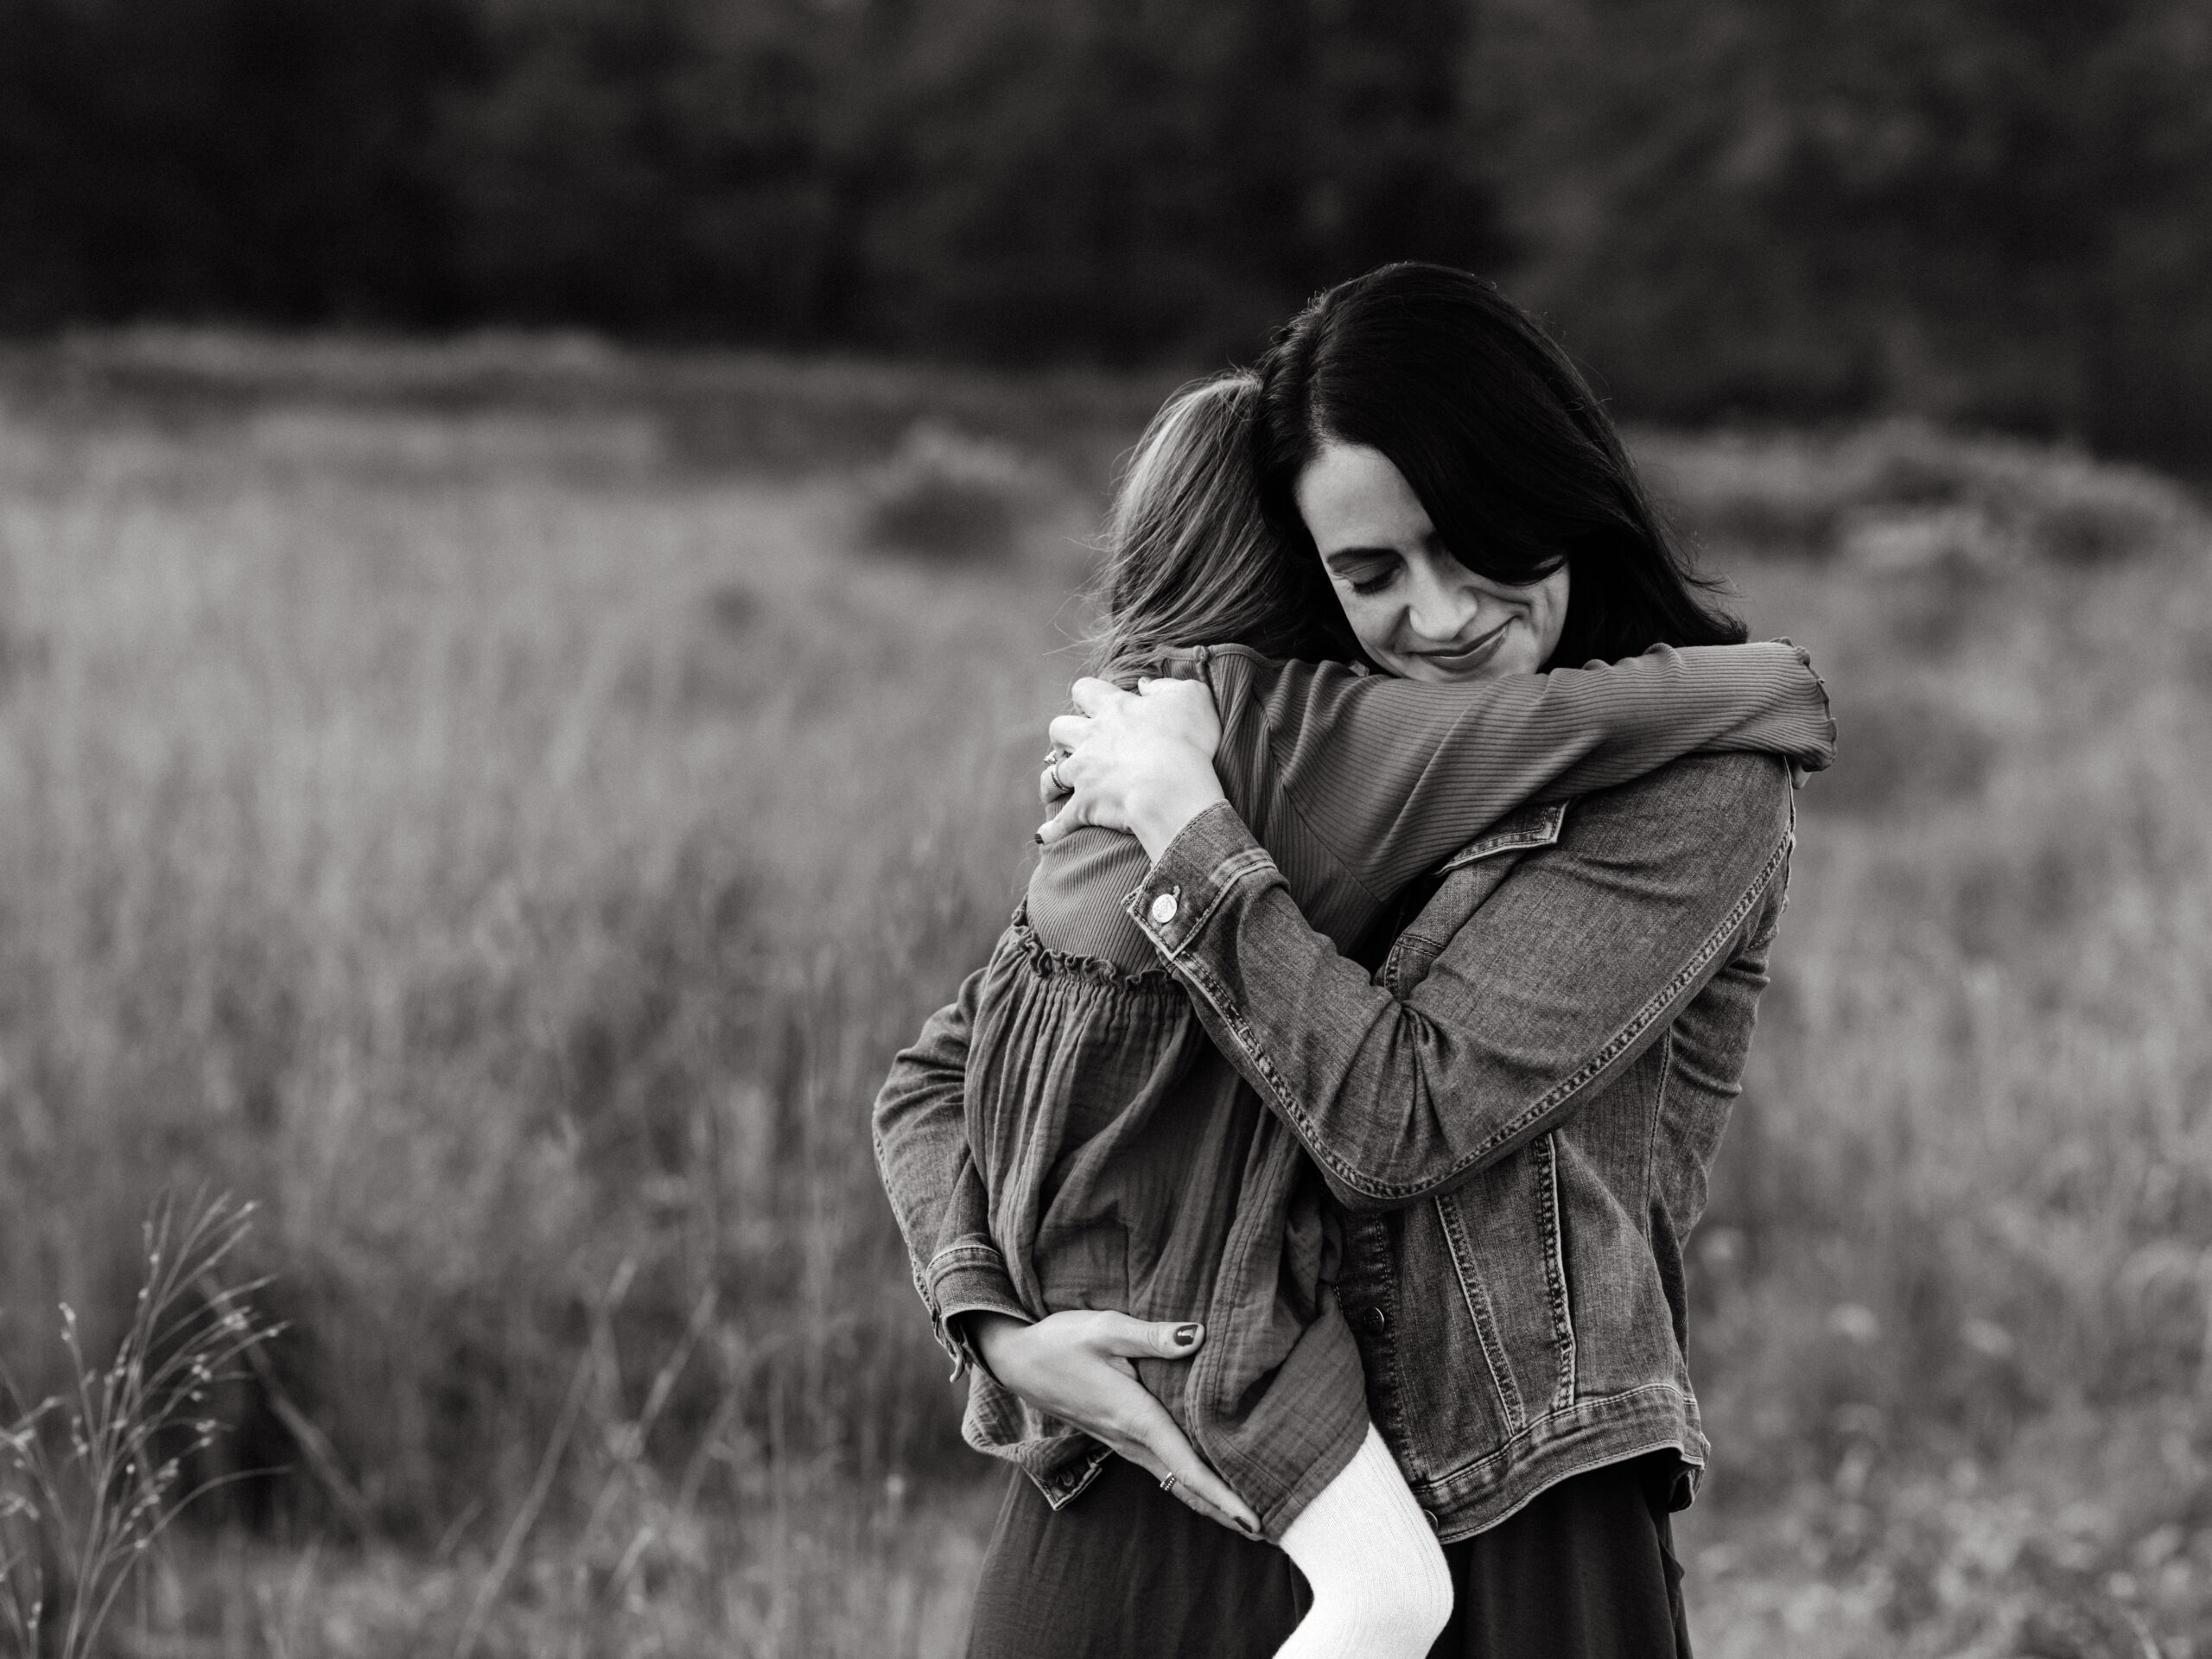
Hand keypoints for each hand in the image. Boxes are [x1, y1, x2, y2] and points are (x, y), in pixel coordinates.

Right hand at [967, 1310, 1262, 1535]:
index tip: (1254, 1523)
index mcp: (1136, 1418)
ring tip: (1248, 1518)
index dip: (1223, 1497)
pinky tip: (1206, 1484)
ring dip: (1211, 1502)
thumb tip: (1199, 1335)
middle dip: (1226, 1512)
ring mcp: (1124, 1443)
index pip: (1188, 1467)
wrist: (1017, 1361)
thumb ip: (1153, 1337)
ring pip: (1175, 1482)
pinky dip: (1191, 1484)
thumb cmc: (1061, 1341)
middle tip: (1269, 1535)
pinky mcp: (1119, 1437)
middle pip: (1187, 1487)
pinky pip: (1163, 1469)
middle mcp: (1132, 1440)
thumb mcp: (1105, 1328)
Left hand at [1038, 677, 1226, 859]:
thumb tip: (1144, 685)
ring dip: (1050, 780)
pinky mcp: (1084, 804)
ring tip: (1054, 787)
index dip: (1087, 695)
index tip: (1093, 704)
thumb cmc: (1187, 742)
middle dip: (1062, 734)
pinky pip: (1060, 820)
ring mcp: (1083, 772)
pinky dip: (1052, 829)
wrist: (1172, 789)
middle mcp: (1091, 738)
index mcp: (1114, 709)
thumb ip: (1166, 687)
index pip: (1086, 689)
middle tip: (1074, 743)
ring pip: (1052, 773)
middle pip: (1059, 728)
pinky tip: (1045, 835)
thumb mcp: (1191, 698)